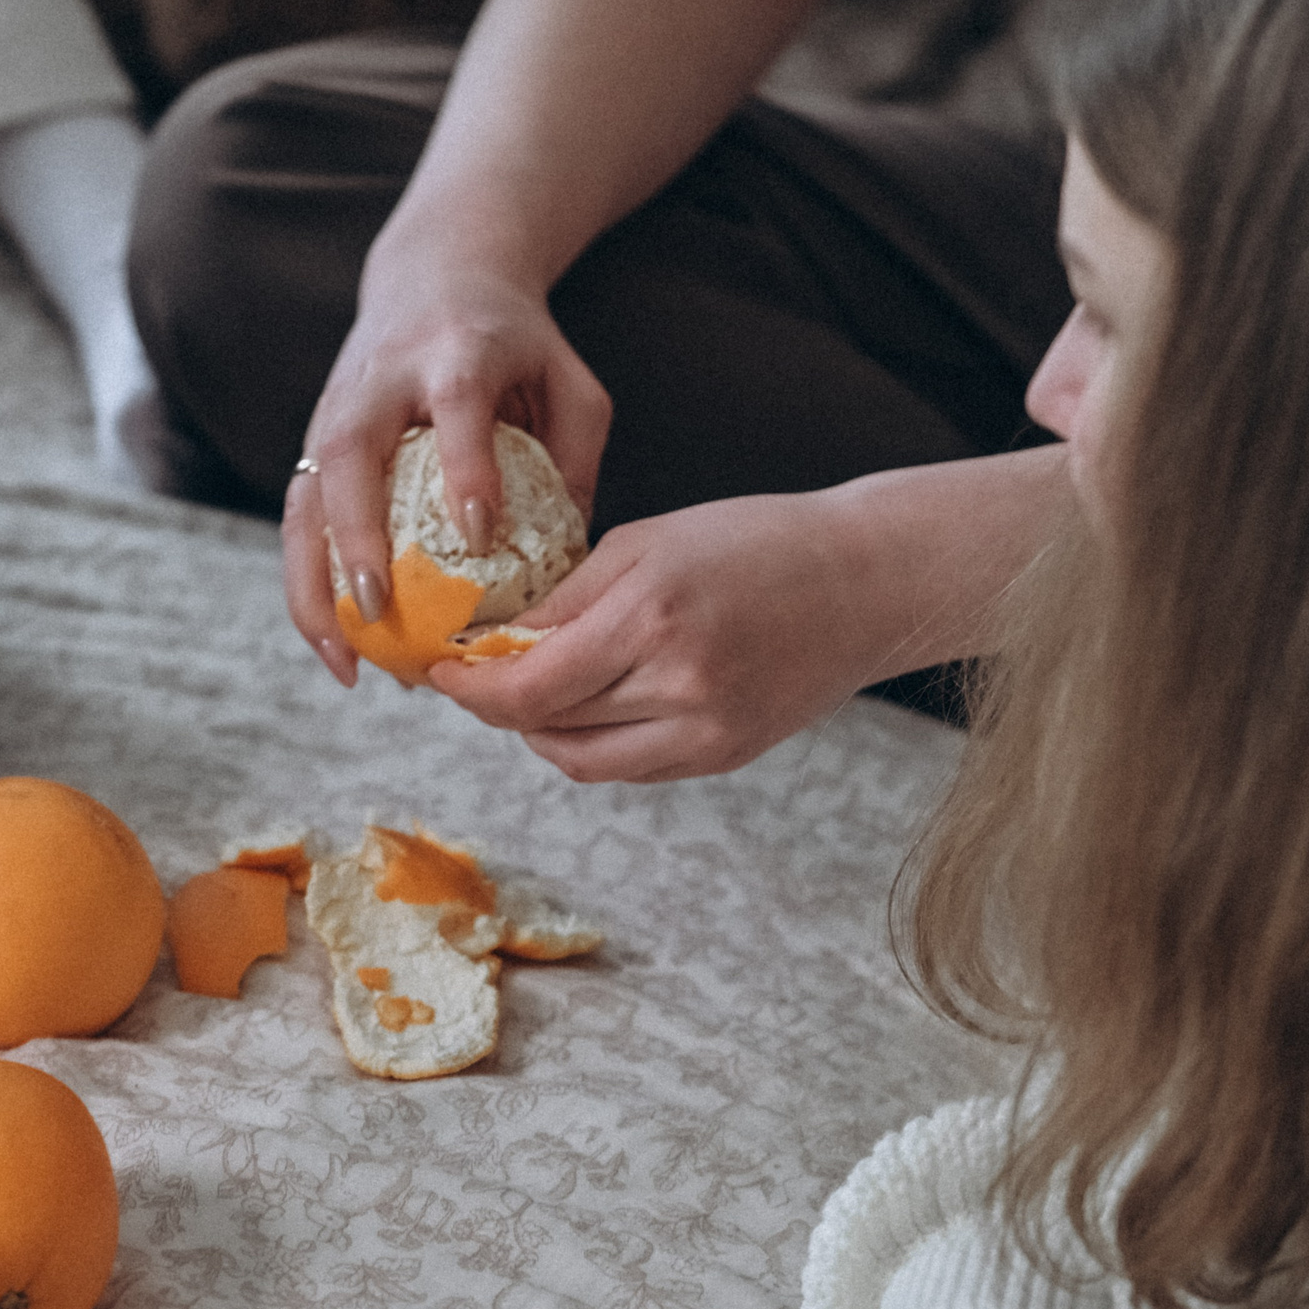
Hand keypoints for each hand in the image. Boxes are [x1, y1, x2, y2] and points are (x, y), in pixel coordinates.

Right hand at [285, 252, 610, 684]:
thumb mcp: (569, 381)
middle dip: (357, 535)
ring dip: (314, 582)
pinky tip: (336, 646)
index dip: (465, 468)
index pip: (456, 405)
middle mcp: (381, 380)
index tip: (482, 534)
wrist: (436, 274)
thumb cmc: (516, 343)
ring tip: (345, 658)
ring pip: (305, 498)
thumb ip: (578, 459)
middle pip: (350, 453)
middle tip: (379, 610)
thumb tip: (570, 564)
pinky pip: (298, 522)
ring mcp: (335, 410)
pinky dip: (308, 587)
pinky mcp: (312, 443)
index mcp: (457, 352)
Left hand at [426, 487, 902, 782]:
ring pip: (580, 759)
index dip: (472, 687)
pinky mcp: (722, 755)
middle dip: (497, 704)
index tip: (441, 670)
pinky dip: (588, 743)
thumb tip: (495, 641)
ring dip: (537, 731)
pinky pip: (626, 767)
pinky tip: (582, 707)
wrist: (868, 582)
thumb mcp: (648, 542)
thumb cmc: (757, 541)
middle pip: (548, 725)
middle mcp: (679, 684)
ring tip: (526, 692)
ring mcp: (705, 731)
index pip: (530, 683)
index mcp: (653, 617)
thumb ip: (567, 597)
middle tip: (473, 677)